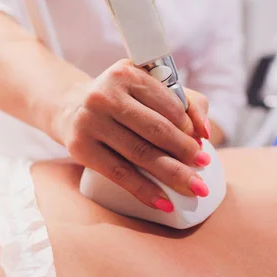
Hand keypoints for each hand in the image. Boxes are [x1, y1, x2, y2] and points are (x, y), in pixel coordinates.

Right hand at [52, 59, 211, 212]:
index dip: (189, 127)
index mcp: (125, 74)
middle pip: (156, 130)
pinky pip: (119, 174)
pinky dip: (144, 191)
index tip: (201, 143)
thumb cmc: (121, 99)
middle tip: (204, 166)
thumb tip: (204, 132)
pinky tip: (164, 203)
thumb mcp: (146, 86)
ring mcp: (90, 122)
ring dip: (173, 174)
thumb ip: (183, 100)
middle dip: (186, 152)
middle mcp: (104, 95)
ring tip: (195, 187)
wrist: (72, 108)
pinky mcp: (81, 147)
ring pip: (140, 154)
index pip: (167, 103)